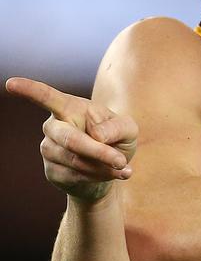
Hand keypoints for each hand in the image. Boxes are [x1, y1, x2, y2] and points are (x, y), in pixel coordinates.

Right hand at [5, 77, 137, 200]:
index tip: (11, 84)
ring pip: (76, 161)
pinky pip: (75, 176)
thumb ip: (117, 127)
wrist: (111, 167)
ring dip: (103, 166)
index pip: (47, 97)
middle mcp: (54, 126)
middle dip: (98, 152)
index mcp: (71, 107)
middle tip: (121, 160)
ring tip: (121, 165)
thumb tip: (97, 136)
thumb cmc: (118, 138)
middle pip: (70, 139)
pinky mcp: (52, 171)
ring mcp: (49, 149)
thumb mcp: (128, 129)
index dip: (29, 90)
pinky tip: (114, 174)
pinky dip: (100, 176)